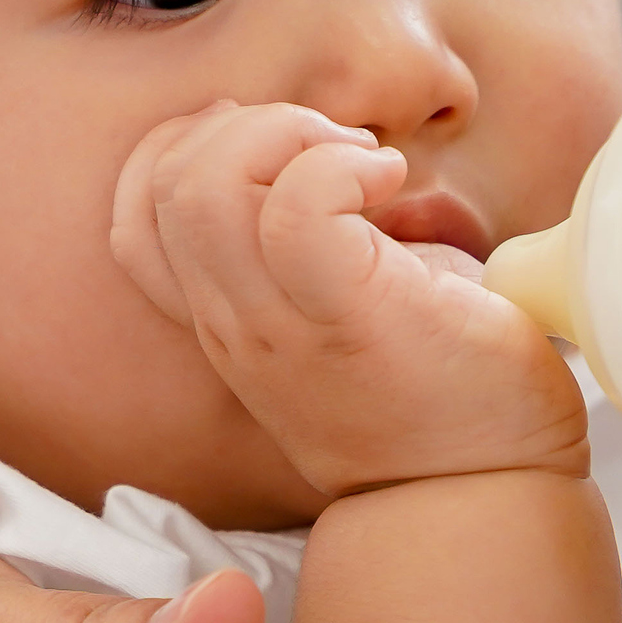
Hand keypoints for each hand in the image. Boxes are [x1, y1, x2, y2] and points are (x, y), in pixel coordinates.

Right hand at [111, 102, 590, 496]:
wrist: (484, 498)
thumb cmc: (443, 400)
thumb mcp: (350, 315)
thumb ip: (322, 250)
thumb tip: (356, 160)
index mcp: (229, 318)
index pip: (137, 216)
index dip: (190, 149)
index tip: (283, 150)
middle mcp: (234, 323)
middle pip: (169, 181)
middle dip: (252, 124)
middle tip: (339, 148)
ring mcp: (278, 325)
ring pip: (208, 186)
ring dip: (288, 136)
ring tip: (361, 163)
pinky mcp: (344, 315)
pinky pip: (297, 209)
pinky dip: (342, 167)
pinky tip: (391, 183)